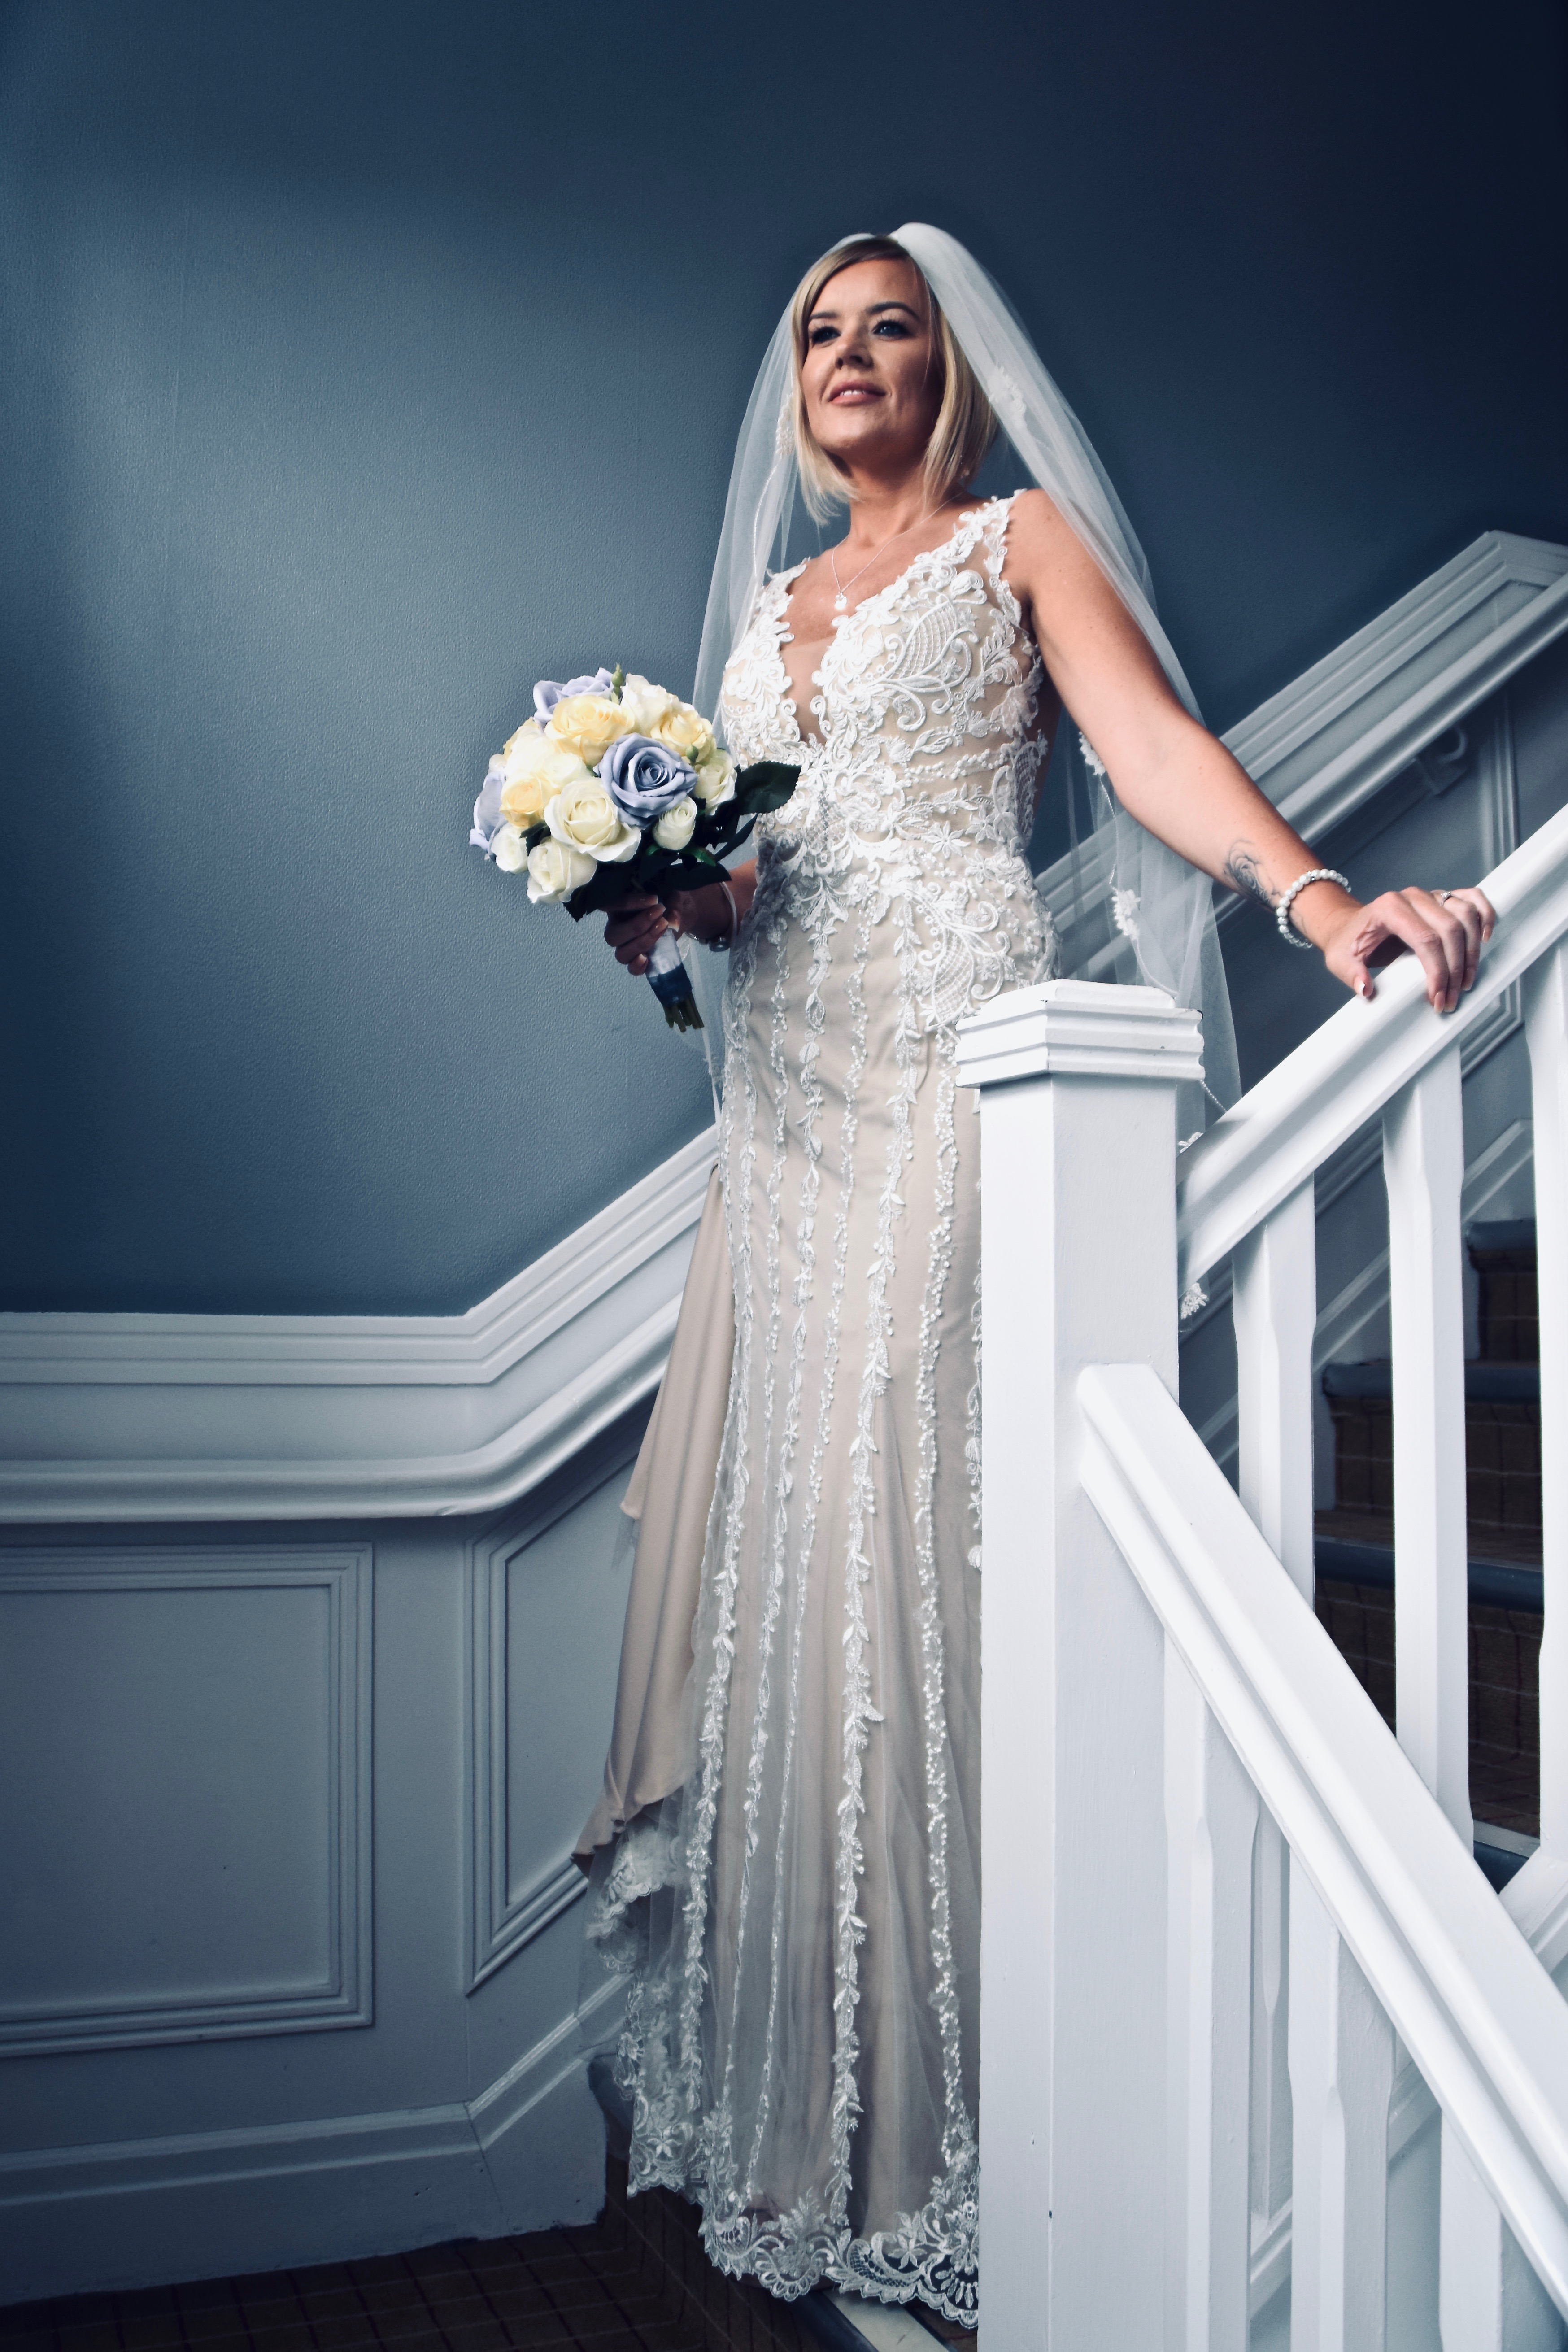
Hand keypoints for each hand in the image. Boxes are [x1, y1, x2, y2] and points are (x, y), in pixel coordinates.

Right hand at [603, 886, 721, 974]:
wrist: (682, 913)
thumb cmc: (669, 899)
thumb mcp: (673, 894)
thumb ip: (673, 903)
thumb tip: (672, 922)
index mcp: (617, 907)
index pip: (610, 905)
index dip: (628, 903)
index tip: (654, 899)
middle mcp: (617, 927)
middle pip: (612, 935)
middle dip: (637, 926)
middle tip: (660, 915)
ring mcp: (625, 946)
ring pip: (621, 954)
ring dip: (642, 943)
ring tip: (663, 929)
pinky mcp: (638, 959)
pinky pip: (632, 969)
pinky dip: (639, 966)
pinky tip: (649, 958)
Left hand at [1313, 885, 1496, 1010]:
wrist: (1348, 926)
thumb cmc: (1348, 944)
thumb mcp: (1341, 962)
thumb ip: (1352, 975)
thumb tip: (1366, 990)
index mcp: (1389, 908)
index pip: (1426, 940)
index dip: (1438, 971)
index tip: (1438, 998)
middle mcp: (1413, 897)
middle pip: (1450, 930)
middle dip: (1456, 969)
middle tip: (1452, 998)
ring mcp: (1430, 895)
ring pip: (1466, 915)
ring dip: (1472, 950)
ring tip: (1466, 981)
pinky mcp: (1441, 898)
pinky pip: (1471, 898)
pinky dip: (1484, 914)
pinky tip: (1486, 937)